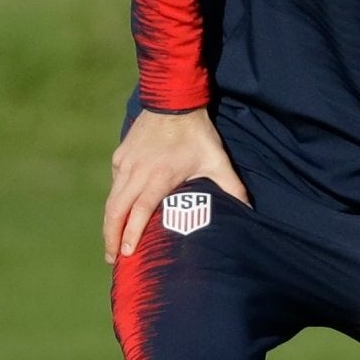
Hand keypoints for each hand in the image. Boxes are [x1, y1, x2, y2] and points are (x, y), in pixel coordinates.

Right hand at [103, 107, 250, 263]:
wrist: (174, 100)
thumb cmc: (197, 133)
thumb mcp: (217, 160)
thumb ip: (232, 187)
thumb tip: (249, 210)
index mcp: (160, 176)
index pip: (139, 210)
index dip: (131, 233)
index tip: (126, 253)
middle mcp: (138, 172)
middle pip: (116, 210)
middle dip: (112, 237)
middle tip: (113, 259)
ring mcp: (126, 163)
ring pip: (112, 199)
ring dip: (109, 223)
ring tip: (111, 245)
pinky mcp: (120, 156)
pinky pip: (114, 184)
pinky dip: (114, 202)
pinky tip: (117, 216)